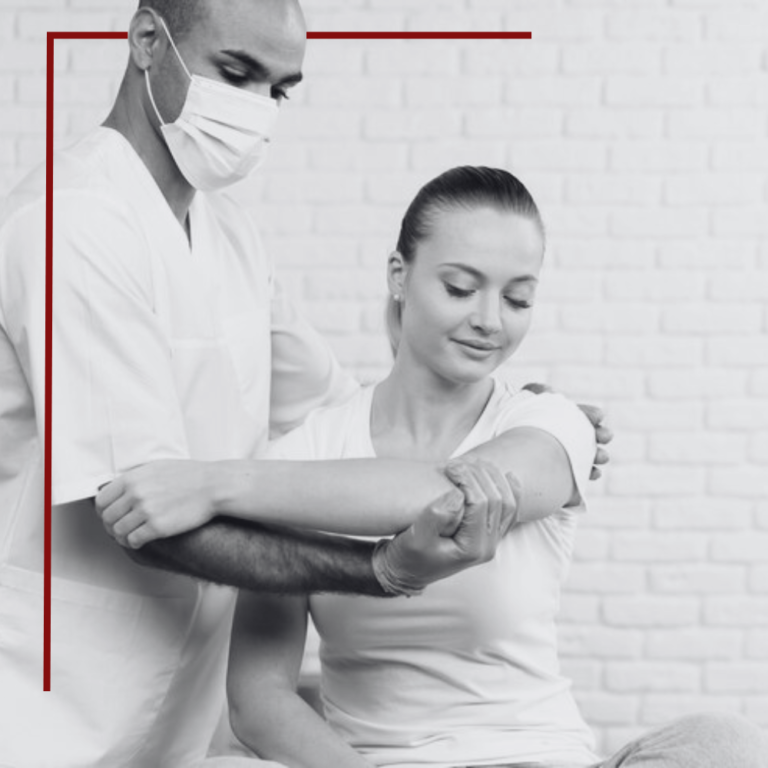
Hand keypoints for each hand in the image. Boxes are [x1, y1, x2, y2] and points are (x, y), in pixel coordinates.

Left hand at [95, 460, 215, 548]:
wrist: (214, 486)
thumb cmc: (191, 475)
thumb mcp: (157, 467)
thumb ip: (135, 477)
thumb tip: (118, 488)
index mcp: (133, 478)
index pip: (101, 500)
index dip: (103, 511)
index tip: (110, 515)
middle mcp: (136, 494)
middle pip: (108, 518)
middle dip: (112, 526)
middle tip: (120, 529)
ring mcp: (146, 511)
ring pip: (118, 531)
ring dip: (122, 536)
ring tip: (131, 536)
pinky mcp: (158, 527)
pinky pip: (133, 540)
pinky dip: (134, 542)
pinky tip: (141, 540)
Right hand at [372, 459, 520, 595]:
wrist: (407, 571)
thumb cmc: (408, 556)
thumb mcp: (415, 538)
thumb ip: (435, 518)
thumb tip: (457, 495)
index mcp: (473, 548)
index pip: (482, 504)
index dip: (468, 480)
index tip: (449, 467)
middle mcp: (488, 546)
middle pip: (499, 500)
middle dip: (479, 475)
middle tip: (457, 464)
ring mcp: (492, 541)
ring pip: (510, 504)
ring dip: (495, 479)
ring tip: (475, 464)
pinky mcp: (489, 535)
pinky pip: (510, 511)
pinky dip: (510, 491)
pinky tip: (506, 475)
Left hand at [523, 381, 612, 479]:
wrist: (506, 442)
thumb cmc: (518, 420)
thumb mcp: (528, 402)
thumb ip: (540, 392)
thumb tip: (550, 391)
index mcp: (565, 416)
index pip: (584, 414)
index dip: (592, 415)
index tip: (597, 417)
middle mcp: (569, 435)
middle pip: (590, 435)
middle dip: (601, 435)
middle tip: (604, 436)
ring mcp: (567, 454)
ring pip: (588, 456)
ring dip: (598, 455)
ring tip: (601, 457)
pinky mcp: (563, 472)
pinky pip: (579, 475)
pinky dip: (589, 474)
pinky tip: (594, 472)